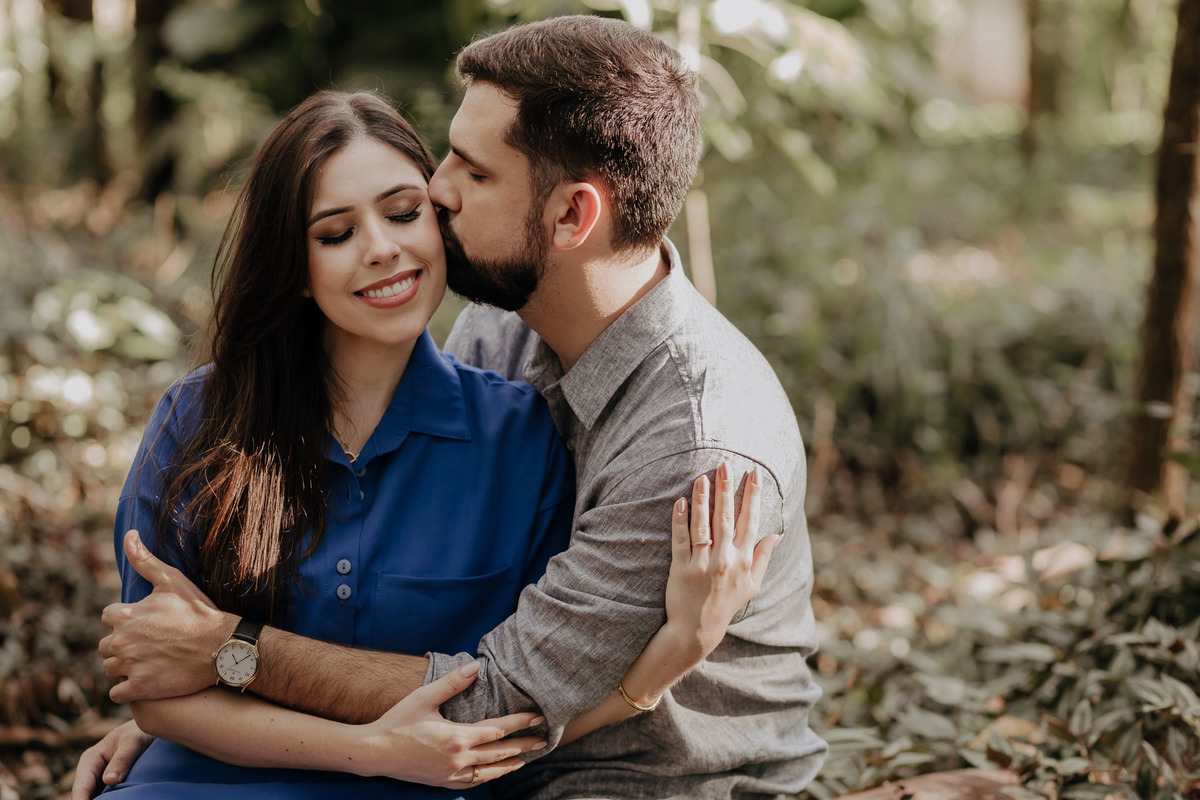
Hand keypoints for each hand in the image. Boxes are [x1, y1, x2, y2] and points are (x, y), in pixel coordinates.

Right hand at [70, 720, 152, 798]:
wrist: (144, 731)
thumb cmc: (136, 734)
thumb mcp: (131, 743)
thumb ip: (121, 760)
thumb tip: (109, 780)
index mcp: (90, 761)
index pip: (81, 788)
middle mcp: (90, 774)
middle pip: (85, 796)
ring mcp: (99, 782)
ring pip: (95, 798)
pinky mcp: (108, 788)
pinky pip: (107, 797)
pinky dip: (111, 799)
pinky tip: (123, 798)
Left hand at [100, 530, 236, 702]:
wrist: (223, 647)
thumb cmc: (199, 612)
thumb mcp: (173, 581)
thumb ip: (145, 560)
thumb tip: (129, 534)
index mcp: (125, 615)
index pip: (108, 617)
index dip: (126, 619)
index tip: (146, 624)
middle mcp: (122, 641)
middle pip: (105, 645)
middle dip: (123, 644)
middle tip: (150, 645)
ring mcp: (129, 667)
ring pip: (110, 669)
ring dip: (124, 667)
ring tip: (150, 662)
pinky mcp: (139, 689)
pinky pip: (117, 693)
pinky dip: (128, 689)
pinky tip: (147, 680)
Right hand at [358, 661, 545, 786]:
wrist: (374, 752)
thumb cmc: (397, 722)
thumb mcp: (424, 698)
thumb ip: (452, 683)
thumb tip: (475, 666)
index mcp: (456, 737)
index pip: (498, 729)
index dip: (520, 723)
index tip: (537, 718)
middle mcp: (458, 758)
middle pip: (499, 752)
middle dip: (523, 744)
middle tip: (543, 740)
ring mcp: (451, 773)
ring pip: (489, 771)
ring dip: (509, 763)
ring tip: (525, 758)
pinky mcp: (443, 782)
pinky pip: (473, 781)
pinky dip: (489, 775)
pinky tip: (496, 771)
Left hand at [665, 462, 778, 657]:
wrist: (697, 629)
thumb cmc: (726, 603)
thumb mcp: (752, 584)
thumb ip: (763, 557)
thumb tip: (777, 534)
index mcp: (743, 561)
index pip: (750, 522)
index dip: (753, 496)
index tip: (754, 473)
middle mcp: (725, 560)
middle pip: (726, 519)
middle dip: (727, 490)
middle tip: (726, 465)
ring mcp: (702, 564)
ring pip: (703, 526)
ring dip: (703, 500)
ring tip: (702, 477)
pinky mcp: (681, 569)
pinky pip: (681, 540)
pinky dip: (680, 520)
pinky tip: (680, 502)